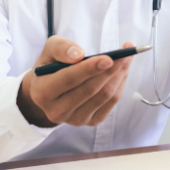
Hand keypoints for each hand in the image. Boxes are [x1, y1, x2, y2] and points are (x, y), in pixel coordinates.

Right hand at [18, 36, 133, 127]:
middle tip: (125, 53)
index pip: (70, 79)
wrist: (51, 91)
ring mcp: (75, 120)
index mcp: (43, 92)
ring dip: (119, 75)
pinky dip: (120, 85)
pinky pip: (111, 103)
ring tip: (126, 58)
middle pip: (91, 89)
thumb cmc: (51, 66)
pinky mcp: (91, 122)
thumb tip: (78, 54)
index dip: (90, 68)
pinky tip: (122, 72)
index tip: (109, 58)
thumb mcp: (50, 51)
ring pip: (104, 96)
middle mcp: (58, 111)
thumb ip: (60, 48)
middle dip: (111, 70)